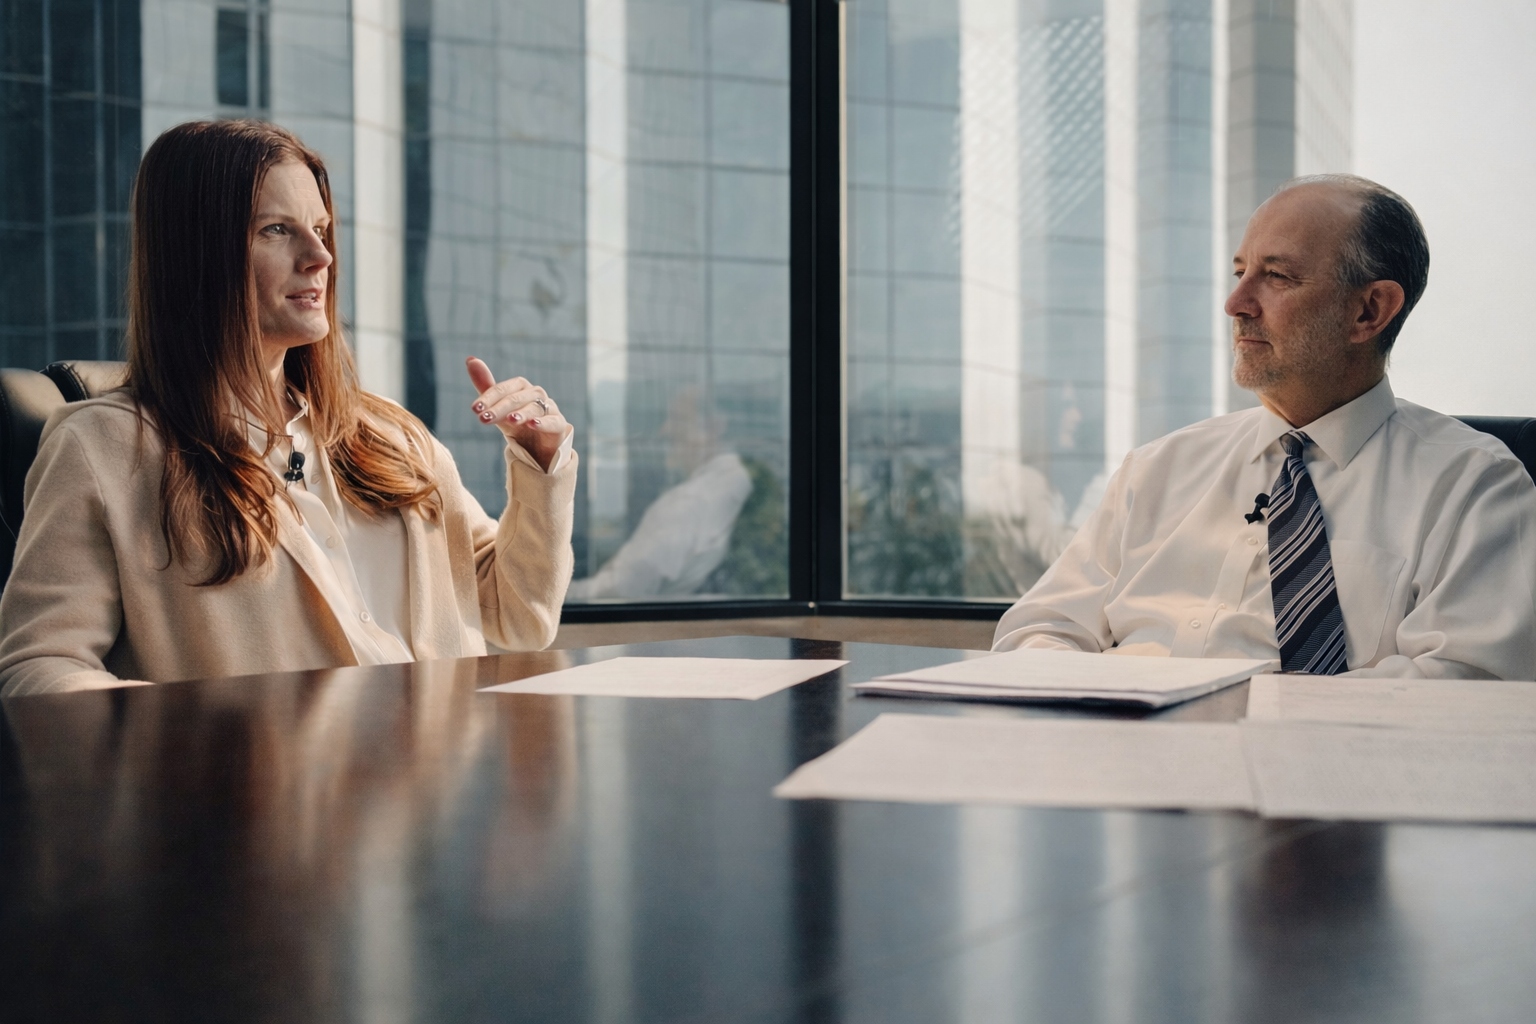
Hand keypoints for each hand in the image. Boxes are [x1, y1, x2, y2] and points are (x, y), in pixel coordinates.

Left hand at [466, 357, 568, 471]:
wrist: (537, 445)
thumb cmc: (516, 422)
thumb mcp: (498, 406)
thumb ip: (485, 385)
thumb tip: (470, 359)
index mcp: (521, 387)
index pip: (503, 388)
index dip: (488, 398)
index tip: (474, 409)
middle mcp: (536, 394)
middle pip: (516, 398)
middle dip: (499, 408)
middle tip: (483, 418)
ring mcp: (549, 408)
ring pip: (534, 408)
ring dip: (521, 413)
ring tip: (510, 420)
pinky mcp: (559, 424)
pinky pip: (553, 421)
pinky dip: (543, 422)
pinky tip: (532, 425)